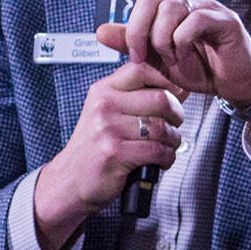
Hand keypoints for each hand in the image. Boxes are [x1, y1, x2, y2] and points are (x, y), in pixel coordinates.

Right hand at [30, 59, 184, 249]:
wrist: (70, 180)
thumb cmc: (95, 148)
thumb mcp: (107, 114)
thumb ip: (137, 99)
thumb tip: (180, 89)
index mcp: (103, 91)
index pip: (142, 69)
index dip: (168, 80)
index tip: (177, 94)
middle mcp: (104, 106)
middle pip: (161, 99)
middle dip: (177, 115)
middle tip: (174, 125)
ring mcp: (108, 129)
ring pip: (162, 128)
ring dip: (173, 141)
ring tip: (166, 147)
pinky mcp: (115, 153)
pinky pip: (158, 151)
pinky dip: (167, 158)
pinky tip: (160, 161)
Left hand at [97, 0, 250, 105]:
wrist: (230, 84)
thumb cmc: (196, 67)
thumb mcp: (156, 58)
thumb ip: (131, 43)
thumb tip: (99, 31)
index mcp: (170, 1)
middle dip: (137, 31)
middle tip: (139, 56)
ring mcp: (207, 4)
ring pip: (168, 11)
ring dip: (161, 41)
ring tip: (170, 59)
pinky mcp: (223, 18)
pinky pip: (191, 23)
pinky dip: (180, 44)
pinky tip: (185, 56)